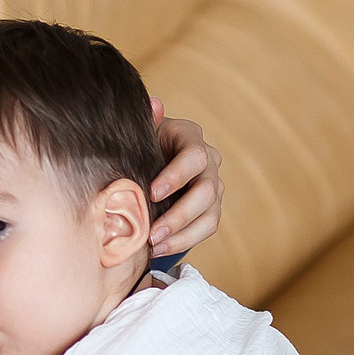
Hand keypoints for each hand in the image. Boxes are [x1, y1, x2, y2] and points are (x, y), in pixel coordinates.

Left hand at [149, 99, 223, 254]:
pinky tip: (160, 249)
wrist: (148, 159)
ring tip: (154, 245)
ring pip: (209, 214)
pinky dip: (184, 241)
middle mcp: (209, 161)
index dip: (176, 176)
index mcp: (190, 137)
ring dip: (182, 234)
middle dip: (179, 214)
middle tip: (152, 232)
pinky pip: (206, 228)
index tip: (152, 193)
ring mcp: (213, 186)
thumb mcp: (140, 131)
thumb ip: (146, 119)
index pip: (194, 156)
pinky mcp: (211, 208)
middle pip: (206, 190)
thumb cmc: (140, 144)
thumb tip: (154, 104)